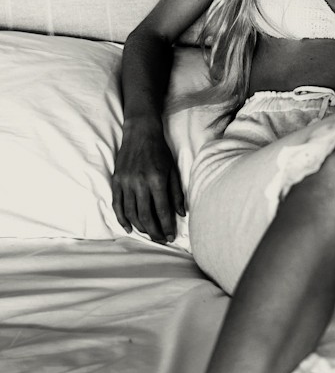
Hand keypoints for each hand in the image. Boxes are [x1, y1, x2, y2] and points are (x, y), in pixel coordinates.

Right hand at [111, 115, 184, 243]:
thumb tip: (181, 214)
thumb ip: (176, 193)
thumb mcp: (172, 170)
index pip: (162, 210)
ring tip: (149, 234)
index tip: (171, 237)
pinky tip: (129, 228)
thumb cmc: (160, 151)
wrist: (140, 133)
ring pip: (131, 213)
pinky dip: (122, 219)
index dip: (167, 226)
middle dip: (154, 231)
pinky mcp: (116, 181)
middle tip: (161, 239)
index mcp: (156, 180)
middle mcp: (140, 183)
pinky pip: (117, 205)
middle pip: (146, 216)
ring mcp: (126, 182)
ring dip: (140, 227)